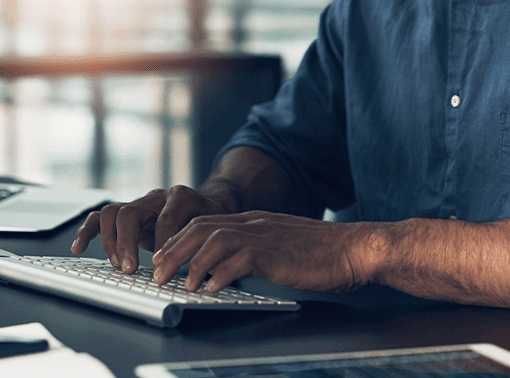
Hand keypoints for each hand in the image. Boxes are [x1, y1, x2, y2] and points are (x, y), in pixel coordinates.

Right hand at [70, 185, 225, 273]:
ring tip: (118, 265)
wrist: (205, 208)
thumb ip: (204, 245)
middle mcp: (156, 197)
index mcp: (181, 196)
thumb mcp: (212, 231)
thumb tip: (202, 273)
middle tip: (130, 269)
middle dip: (127, 243)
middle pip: (130, 212)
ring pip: (112, 213)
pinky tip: (78, 248)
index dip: (162, 246)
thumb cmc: (208, 222)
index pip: (165, 219)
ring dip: (110, 241)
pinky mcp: (126, 214)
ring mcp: (139, 204)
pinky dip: (87, 231)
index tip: (163, 270)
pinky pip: (100, 218)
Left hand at [151, 211, 379, 293]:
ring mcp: (264, 235)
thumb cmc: (321, 253)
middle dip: (173, 250)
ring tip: (178, 284)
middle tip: (156, 273)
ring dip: (190, 262)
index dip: (179, 241)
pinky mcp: (275, 252)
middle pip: (201, 228)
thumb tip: (225, 271)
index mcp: (254, 221)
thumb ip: (255, 252)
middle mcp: (255, 223)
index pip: (205, 223)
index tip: (162, 258)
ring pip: (214, 240)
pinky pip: (239, 259)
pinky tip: (210, 288)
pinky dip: (220, 273)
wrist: (353, 249)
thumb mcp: (281, 247)